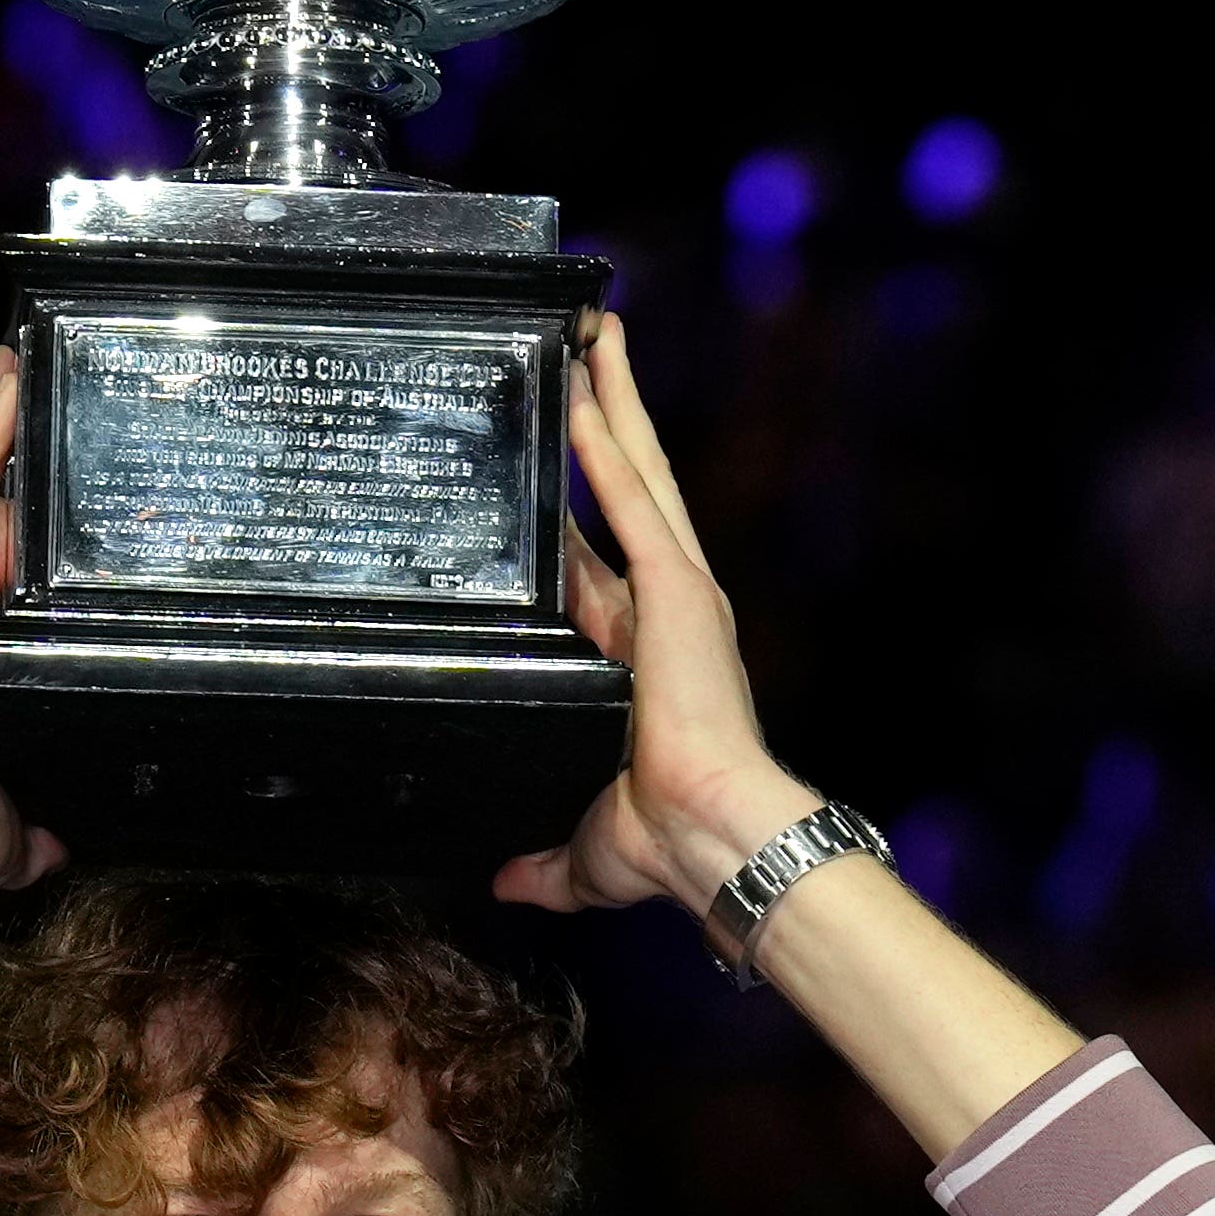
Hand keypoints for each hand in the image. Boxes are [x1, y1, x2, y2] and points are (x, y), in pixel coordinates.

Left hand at [493, 313, 823, 924]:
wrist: (710, 838)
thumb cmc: (664, 843)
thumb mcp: (581, 849)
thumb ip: (539, 859)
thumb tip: (504, 883)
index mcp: (643, 652)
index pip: (595, 557)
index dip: (575, 503)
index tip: (551, 461)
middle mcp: (665, 607)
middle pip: (629, 487)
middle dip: (608, 415)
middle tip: (585, 349)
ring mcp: (676, 590)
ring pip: (638, 471)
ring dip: (613, 398)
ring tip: (591, 331)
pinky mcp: (679, 587)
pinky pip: (635, 499)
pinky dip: (607, 443)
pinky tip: (585, 390)